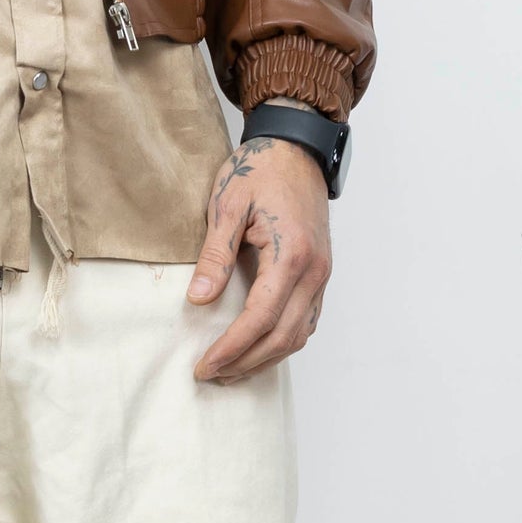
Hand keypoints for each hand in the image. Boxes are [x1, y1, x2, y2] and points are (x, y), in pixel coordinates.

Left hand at [187, 137, 331, 380]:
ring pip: (299, 335)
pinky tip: (258, 348)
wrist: (296, 148)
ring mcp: (322, 274)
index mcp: (291, 256)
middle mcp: (314, 272)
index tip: (205, 365)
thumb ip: (214, 255)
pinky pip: (306, 320)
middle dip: (245, 362)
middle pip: (283, 336)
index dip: (232, 348)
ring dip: (265, 358)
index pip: (261, 319)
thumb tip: (199, 299)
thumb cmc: (261, 169)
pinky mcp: (320, 273)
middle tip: (211, 374)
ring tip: (230, 370)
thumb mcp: (227, 205)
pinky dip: (282, 341)